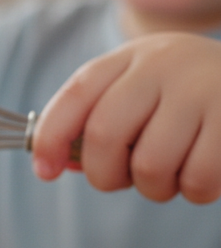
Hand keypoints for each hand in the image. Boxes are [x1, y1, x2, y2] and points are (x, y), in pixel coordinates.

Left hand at [32, 33, 220, 203]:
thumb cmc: (185, 98)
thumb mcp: (139, 91)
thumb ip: (96, 121)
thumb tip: (53, 164)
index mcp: (131, 57)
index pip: (76, 95)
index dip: (50, 138)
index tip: (44, 171)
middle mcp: (164, 65)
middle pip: (104, 135)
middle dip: (104, 174)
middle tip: (123, 178)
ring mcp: (203, 88)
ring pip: (149, 165)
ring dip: (154, 188)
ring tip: (171, 174)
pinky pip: (198, 178)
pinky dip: (194, 191)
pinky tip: (200, 173)